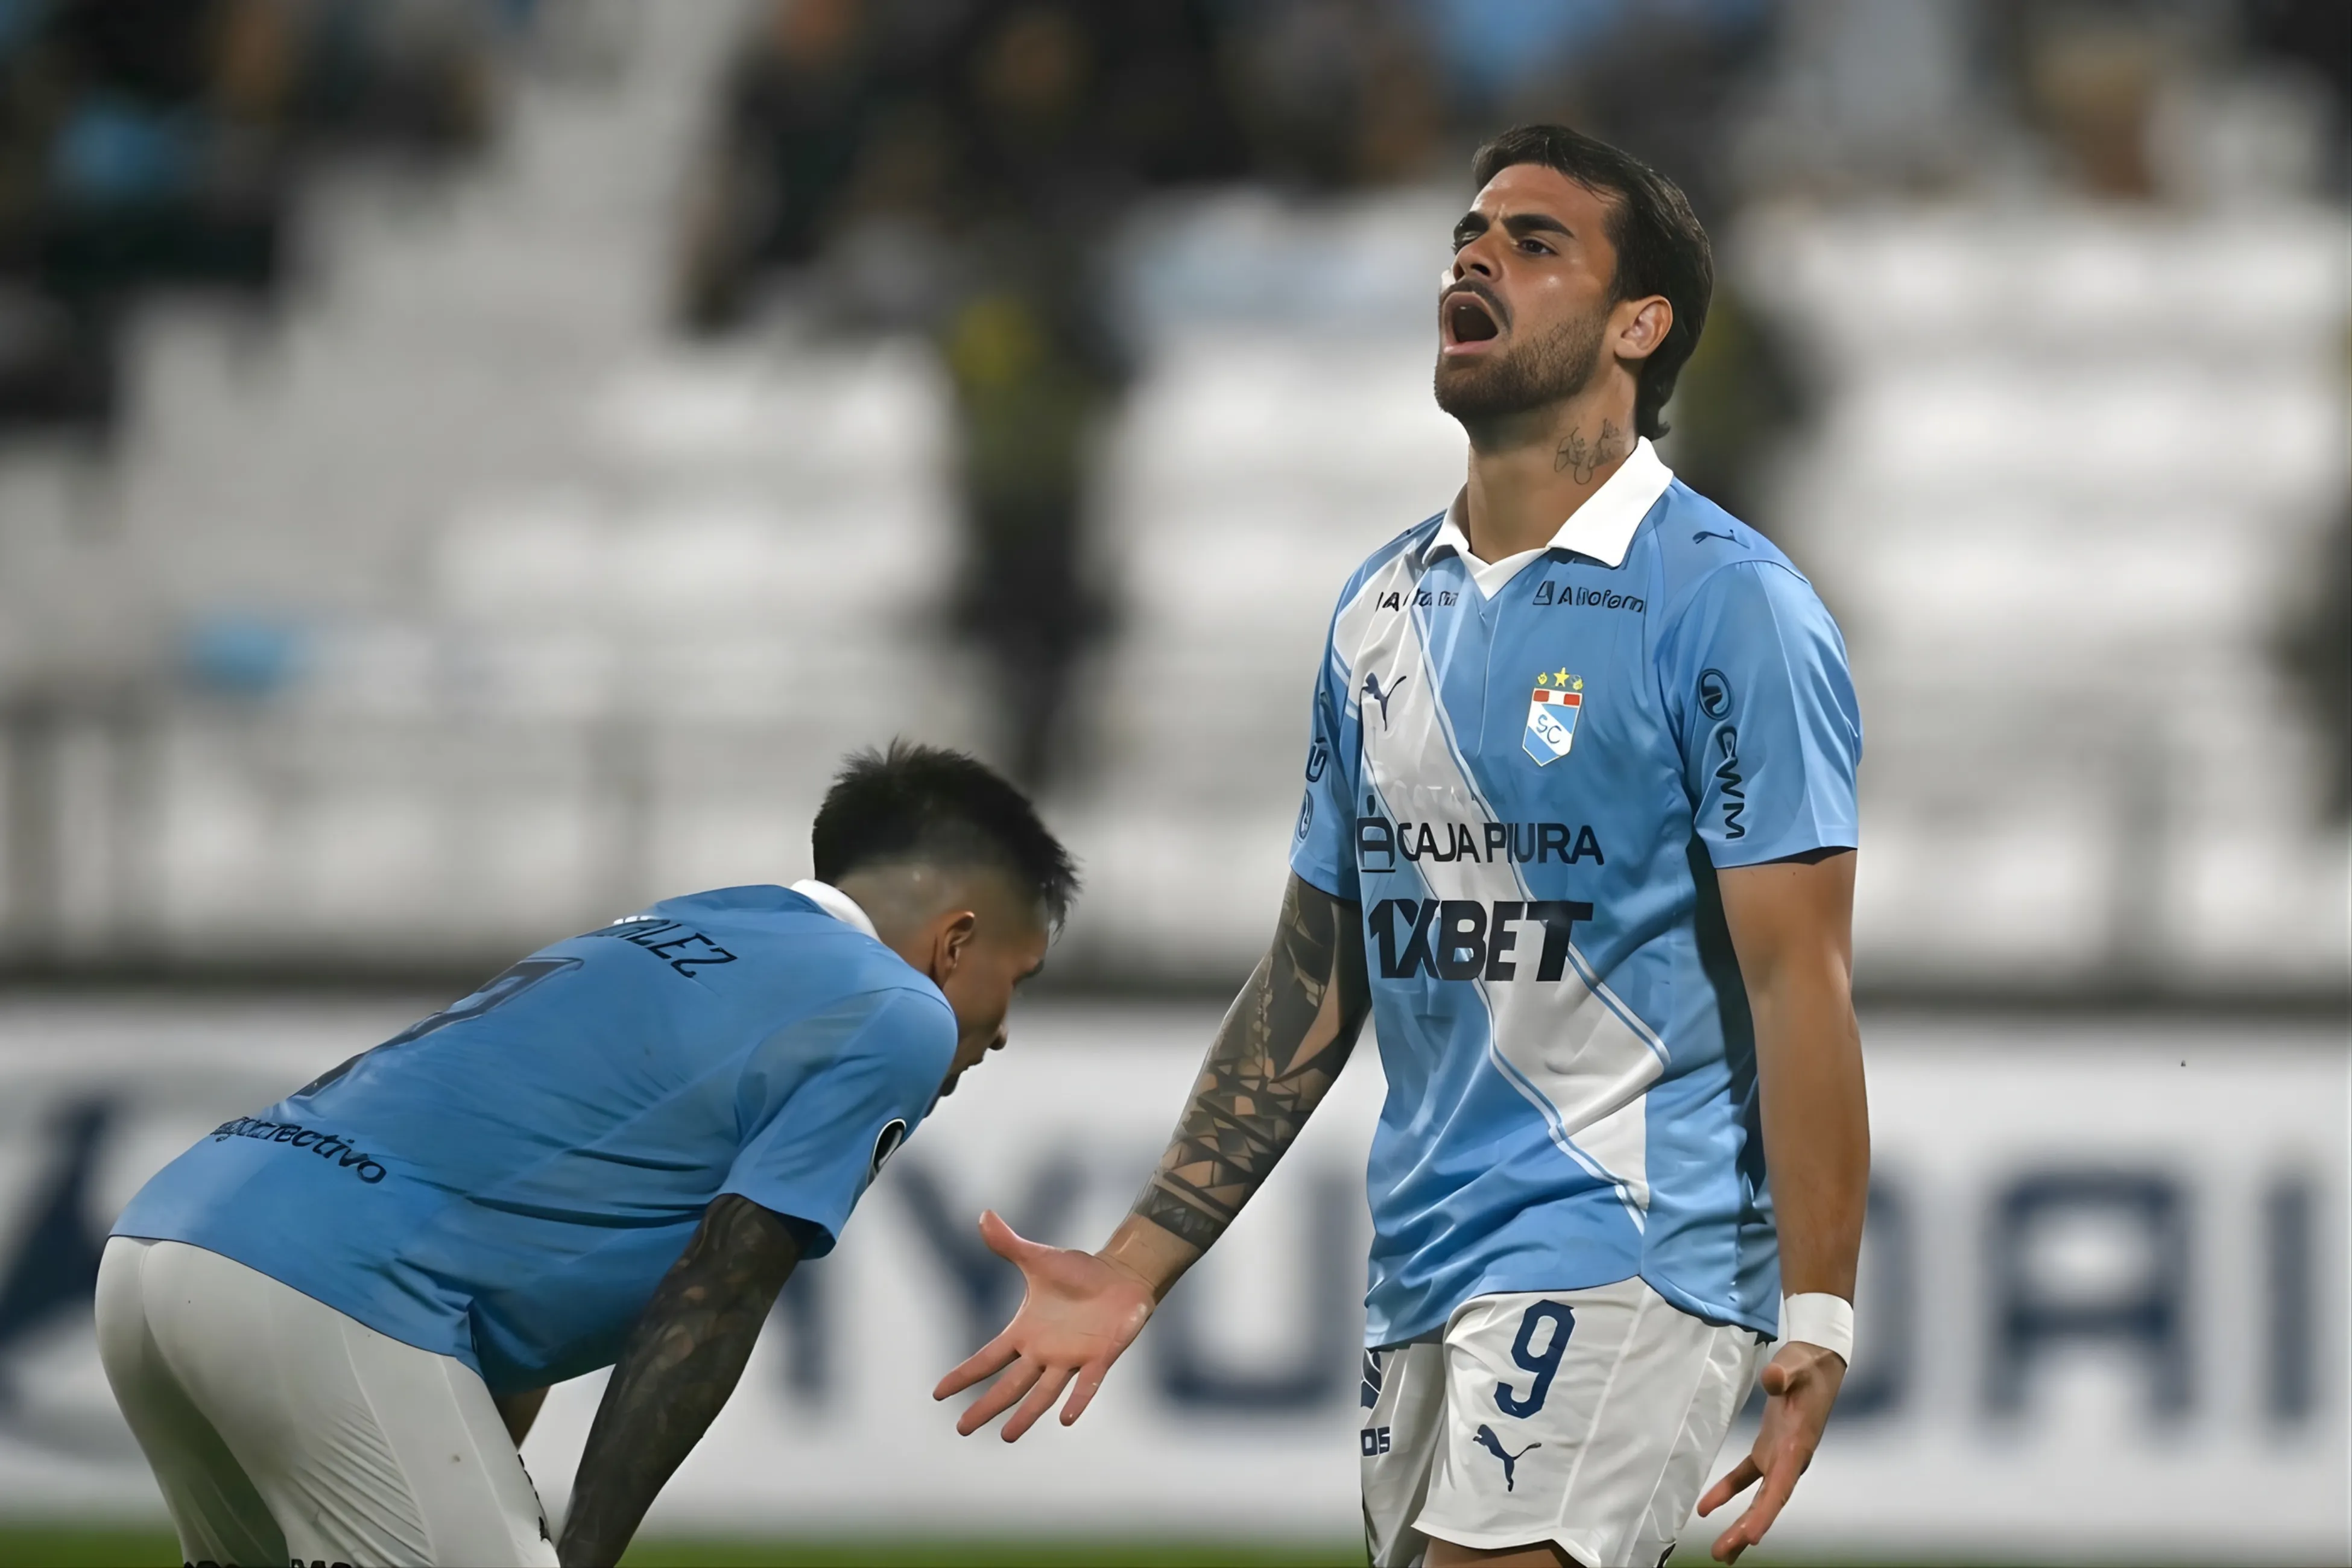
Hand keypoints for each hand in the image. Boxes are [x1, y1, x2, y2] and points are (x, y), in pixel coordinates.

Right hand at [931, 1210, 1157, 1440]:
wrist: (1120, 1276)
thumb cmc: (1078, 1272)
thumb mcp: (1038, 1258)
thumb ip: (1009, 1244)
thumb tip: (983, 1215)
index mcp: (1025, 1333)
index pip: (987, 1358)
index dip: (963, 1375)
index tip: (938, 1394)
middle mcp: (1044, 1352)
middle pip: (1009, 1385)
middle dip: (985, 1406)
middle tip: (961, 1429)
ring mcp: (1071, 1359)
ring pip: (1042, 1393)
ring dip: (1025, 1415)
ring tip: (1005, 1436)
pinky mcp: (1100, 1357)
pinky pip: (1087, 1384)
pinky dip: (1077, 1400)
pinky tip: (1064, 1419)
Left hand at [1698, 1341, 1844, 1562]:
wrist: (1816, 1365)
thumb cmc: (1807, 1367)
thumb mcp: (1797, 1365)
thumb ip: (1784, 1374)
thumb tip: (1772, 1379)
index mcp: (1797, 1446)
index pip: (1781, 1486)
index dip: (1766, 1512)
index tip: (1750, 1536)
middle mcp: (1790, 1459)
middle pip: (1768, 1503)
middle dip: (1747, 1530)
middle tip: (1723, 1554)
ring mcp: (1779, 1456)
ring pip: (1759, 1498)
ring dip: (1739, 1522)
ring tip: (1721, 1551)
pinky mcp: (1769, 1448)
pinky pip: (1746, 1476)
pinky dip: (1726, 1491)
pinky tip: (1706, 1507)